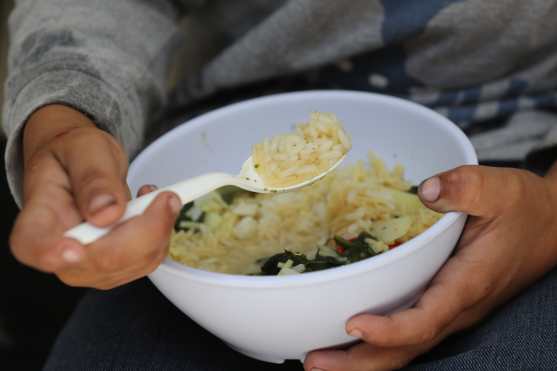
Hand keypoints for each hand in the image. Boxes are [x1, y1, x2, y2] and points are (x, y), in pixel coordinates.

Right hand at [9, 104, 180, 288]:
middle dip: (143, 231)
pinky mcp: (115, 266)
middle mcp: (58, 250)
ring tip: (153, 194)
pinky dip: (161, 233)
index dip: (50, 253)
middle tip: (164, 195)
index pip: (32, 245)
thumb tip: (106, 213)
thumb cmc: (75, 155)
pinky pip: (147, 260)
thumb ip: (94, 178)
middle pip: (100, 261)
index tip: (73, 250)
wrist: (81, 165)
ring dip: (158, 229)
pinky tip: (154, 208)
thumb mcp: (85, 149)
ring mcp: (88, 264)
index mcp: (38, 217)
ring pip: (131, 264)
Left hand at [305, 165, 556, 370]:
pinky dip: (378, 343)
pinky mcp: (444, 303)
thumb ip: (465, 187)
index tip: (352, 325)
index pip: (425, 319)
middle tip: (313, 362)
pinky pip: (409, 333)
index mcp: (467, 283)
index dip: (390, 329)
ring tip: (319, 360)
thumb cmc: (524, 209)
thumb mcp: (500, 189)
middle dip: (360, 362)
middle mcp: (456, 306)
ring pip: (405, 347)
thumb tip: (425, 190)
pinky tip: (350, 339)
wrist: (550, 226)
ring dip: (362, 359)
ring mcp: (450, 310)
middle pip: (406, 348)